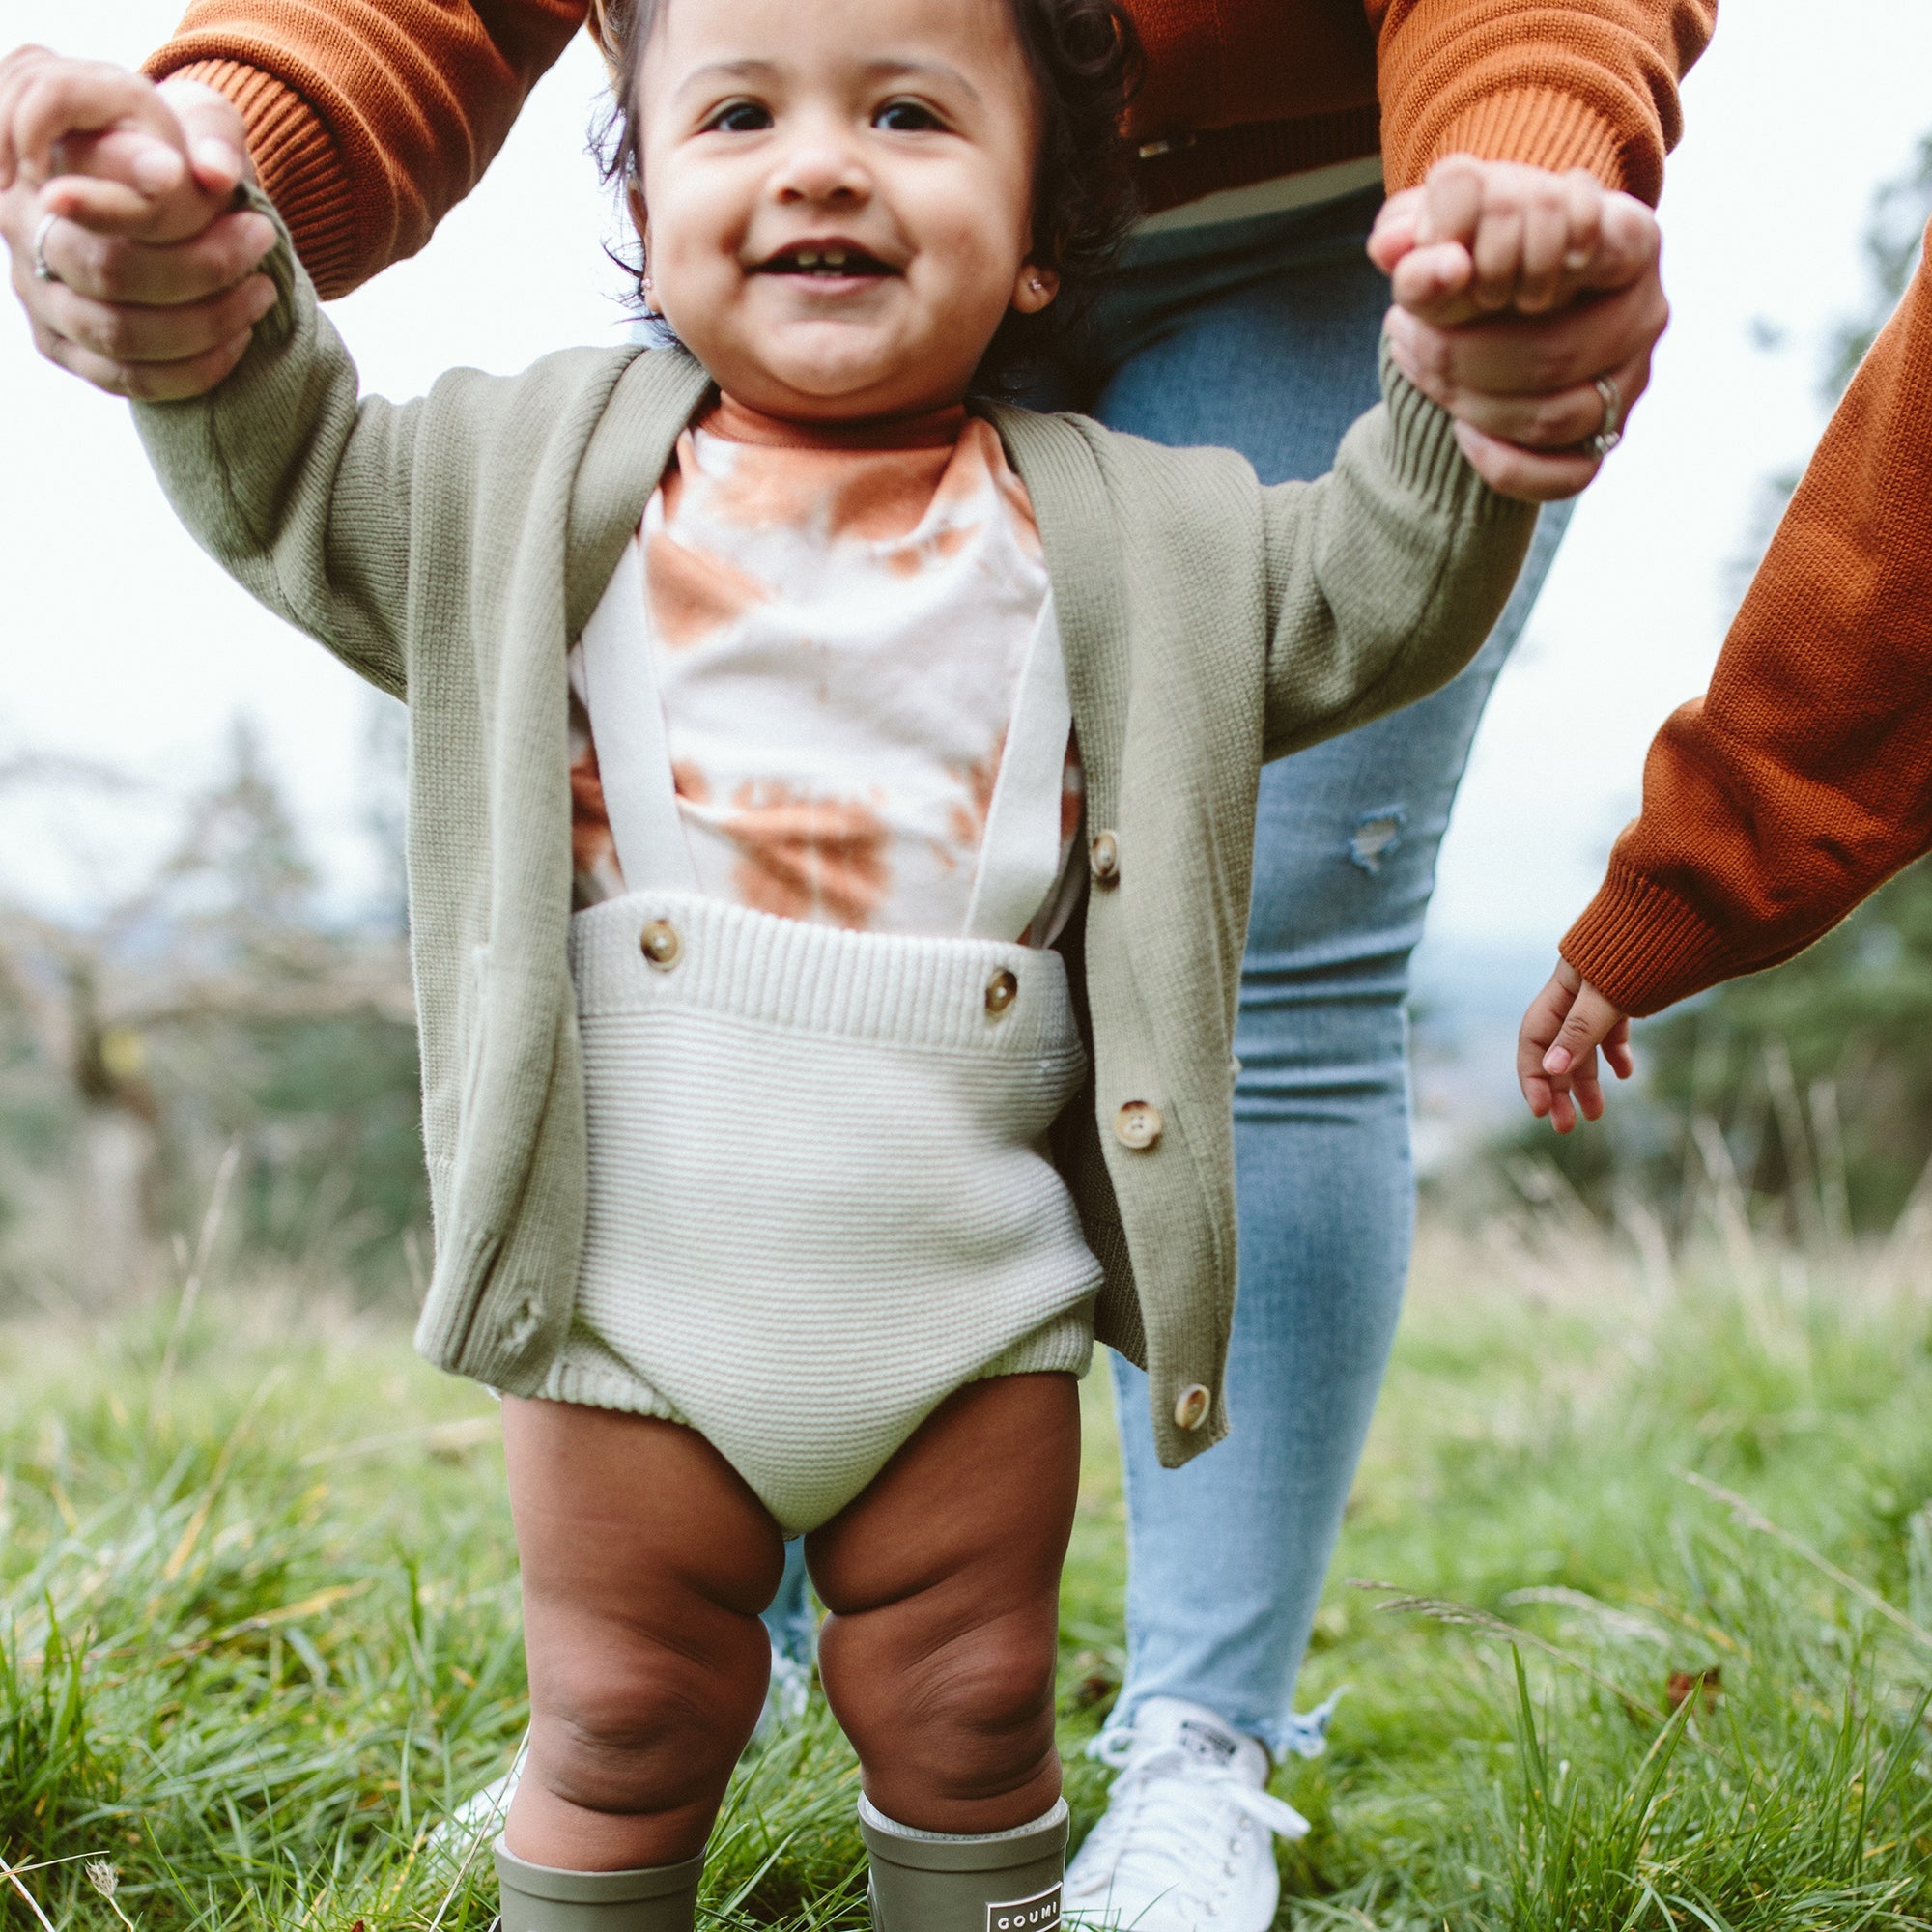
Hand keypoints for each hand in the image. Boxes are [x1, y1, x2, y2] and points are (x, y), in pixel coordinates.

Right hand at [1, 46, 276, 399]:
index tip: (254, 226)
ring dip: (207, 324)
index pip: (92, 199)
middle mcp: (23, 226)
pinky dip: (192, 369)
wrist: (154, 181)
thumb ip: (204, 135)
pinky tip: (238, 340)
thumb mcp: (192, 120)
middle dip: (204, 270)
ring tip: (261, 292)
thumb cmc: (174, 145)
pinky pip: (127, 379)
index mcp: (47, 164)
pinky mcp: (58, 342)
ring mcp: (36, 292)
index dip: (159, 216)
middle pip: (110, 273)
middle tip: (264, 244)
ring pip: (120, 336)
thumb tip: (215, 176)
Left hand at [1369, 155, 1667, 501]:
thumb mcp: (1440, 223)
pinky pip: (1561, 476)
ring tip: (1418, 366)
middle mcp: (1644, 310)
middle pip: (1557, 352)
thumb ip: (1416, 230)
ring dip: (1469, 402)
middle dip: (1460, 354)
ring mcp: (1631, 382)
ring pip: (1555, 418)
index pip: (1587, 247)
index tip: (1457, 269)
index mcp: (1624, 236)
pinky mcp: (1606, 441)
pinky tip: (1461, 430)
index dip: (1508, 263)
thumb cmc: (1471, 248)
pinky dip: (1501, 462)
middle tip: (1403, 332)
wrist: (1484, 304)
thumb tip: (1403, 260)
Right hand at [1517, 960, 1632, 1133]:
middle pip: (1556, 1048)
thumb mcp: (1609, 991)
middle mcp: (1576, 991)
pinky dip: (1616, 1053)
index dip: (1533, 1076)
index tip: (1541, 1111)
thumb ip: (1581, 1029)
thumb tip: (1550, 1069)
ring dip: (1587, 1080)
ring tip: (1595, 1115)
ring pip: (1585, 1045)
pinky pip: (1612, 1030)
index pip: (1534, 1039)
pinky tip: (1625, 1074)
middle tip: (1566, 1127)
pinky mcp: (1627, 995)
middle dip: (1559, 1089)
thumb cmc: (1643, 944)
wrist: (1688, 906)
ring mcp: (1602, 994)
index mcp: (1562, 986)